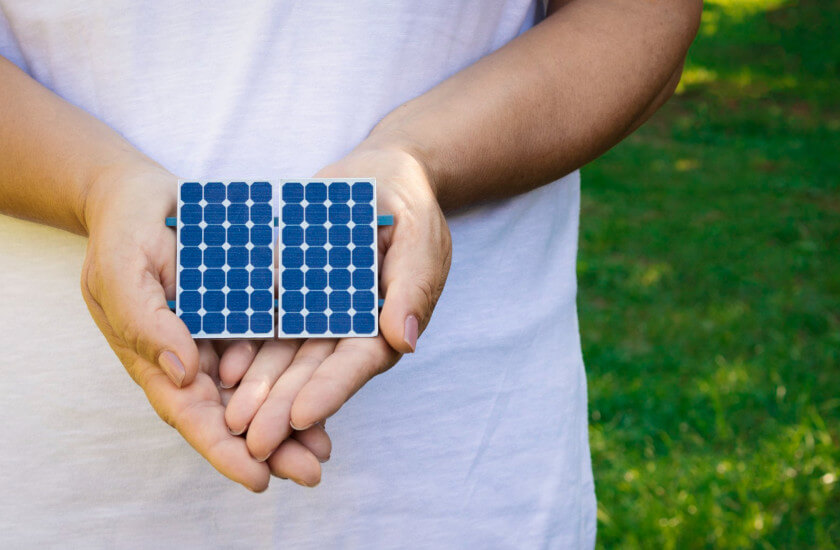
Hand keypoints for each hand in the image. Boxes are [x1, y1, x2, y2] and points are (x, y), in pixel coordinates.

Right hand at [80, 164, 328, 490]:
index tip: (261, 478)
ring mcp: (221, 339)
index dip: (224, 450)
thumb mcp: (123, 270)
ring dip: (290, 421)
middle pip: (232, 416)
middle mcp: (192, 360)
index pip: (191, 416)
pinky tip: (326, 390)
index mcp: (156, 360)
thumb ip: (147, 322)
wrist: (143, 197)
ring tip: (325, 448)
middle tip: (311, 470)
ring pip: (258, 392)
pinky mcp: (245, 315)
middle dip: (270, 448)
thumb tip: (185, 374)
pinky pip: (273, 351)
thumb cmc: (124, 232)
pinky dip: (296, 375)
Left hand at [223, 144, 451, 475]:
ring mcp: (316, 313)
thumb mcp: (420, 235)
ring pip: (284, 357)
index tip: (301, 417)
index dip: (330, 390)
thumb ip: (413, 285)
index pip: (357, 363)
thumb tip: (404, 339)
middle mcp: (348, 328)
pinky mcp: (289, 293)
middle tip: (253, 440)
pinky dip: (245, 347)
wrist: (377, 176)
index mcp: (385, 323)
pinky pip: (265, 323)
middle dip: (284, 406)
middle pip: (314, 372)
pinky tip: (220, 369)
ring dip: (259, 389)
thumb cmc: (409, 204)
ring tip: (230, 419)